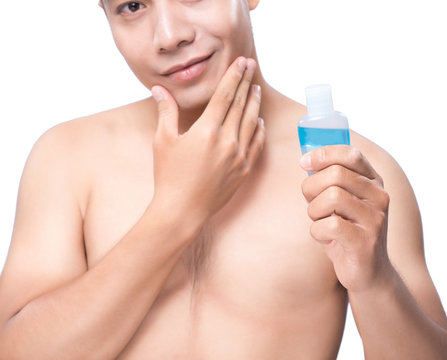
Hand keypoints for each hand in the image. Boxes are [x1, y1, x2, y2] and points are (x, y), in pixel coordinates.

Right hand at [151, 57, 264, 225]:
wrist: (182, 211)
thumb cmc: (169, 176)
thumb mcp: (163, 141)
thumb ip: (166, 112)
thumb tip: (159, 89)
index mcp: (207, 130)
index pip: (225, 95)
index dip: (234, 76)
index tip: (240, 62)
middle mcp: (227, 141)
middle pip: (241, 104)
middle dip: (246, 82)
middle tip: (251, 66)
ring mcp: (239, 156)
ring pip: (251, 122)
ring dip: (254, 103)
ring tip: (256, 88)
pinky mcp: (244, 170)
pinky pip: (257, 144)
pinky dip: (259, 129)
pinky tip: (258, 120)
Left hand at [300, 145, 393, 293]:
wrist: (369, 273)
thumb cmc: (347, 232)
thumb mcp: (341, 202)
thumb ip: (329, 180)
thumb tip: (307, 159)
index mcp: (373, 182)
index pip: (351, 154)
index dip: (323, 154)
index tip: (304, 162)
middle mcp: (379, 197)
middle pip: (336, 174)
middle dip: (312, 187)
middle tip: (310, 203)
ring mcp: (375, 219)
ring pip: (331, 197)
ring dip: (314, 211)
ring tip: (320, 221)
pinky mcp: (365, 241)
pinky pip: (329, 225)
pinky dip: (317, 231)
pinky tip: (325, 238)